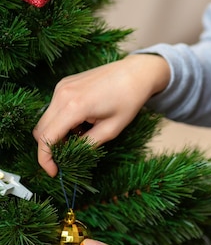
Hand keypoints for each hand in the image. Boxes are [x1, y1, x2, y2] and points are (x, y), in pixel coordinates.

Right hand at [33, 54, 170, 176]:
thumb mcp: (111, 129)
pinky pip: (54, 108)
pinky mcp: (65, 83)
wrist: (136, 72)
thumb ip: (87, 145)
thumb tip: (71, 156)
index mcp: (74, 106)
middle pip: (41, 129)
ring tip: (82, 134)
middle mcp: (62, 94)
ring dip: (57, 133)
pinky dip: (62, 120)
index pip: (46, 138)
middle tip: (70, 154)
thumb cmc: (129, 99)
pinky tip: (82, 121)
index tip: (54, 172)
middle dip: (51, 147)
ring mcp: (62, 86)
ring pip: (46, 119)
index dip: (45, 159)